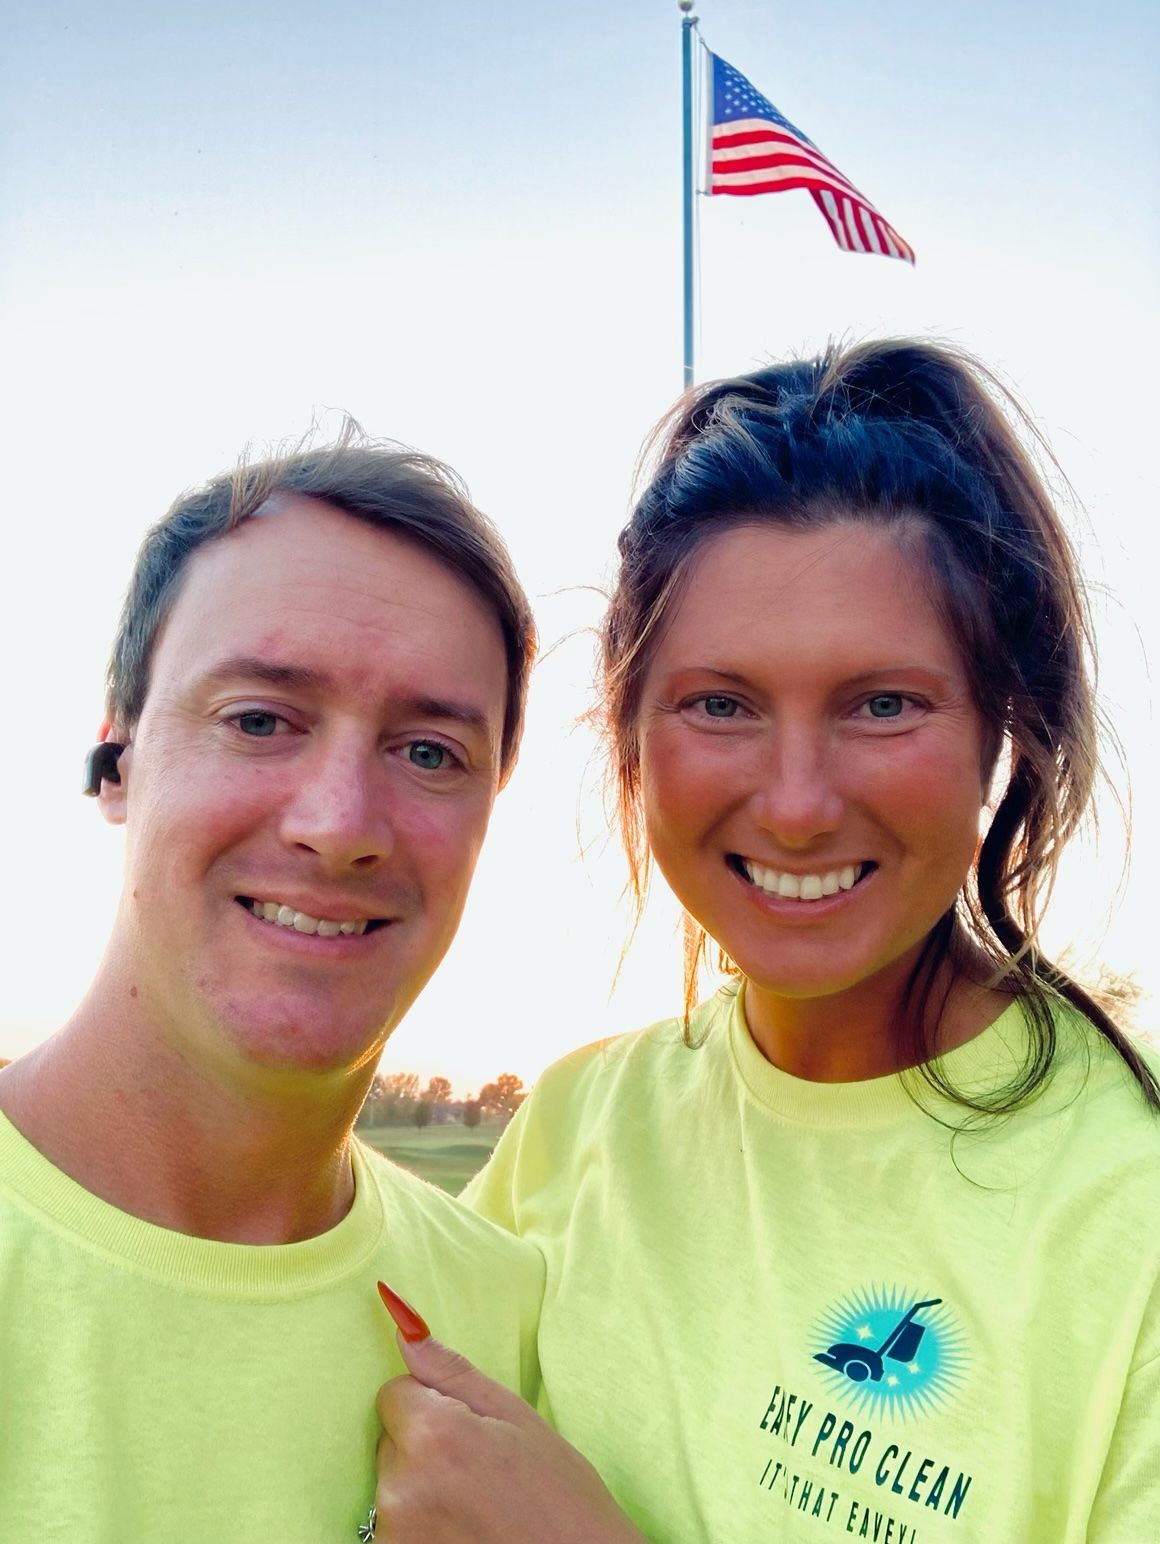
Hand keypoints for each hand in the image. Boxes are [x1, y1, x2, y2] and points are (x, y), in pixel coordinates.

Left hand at [374, 1285, 645, 1543]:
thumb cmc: (557, 1495)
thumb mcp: (515, 1418)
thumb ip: (451, 1373)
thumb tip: (403, 1329)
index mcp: (431, 1436)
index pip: (394, 1393)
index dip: (432, 1406)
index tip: (468, 1431)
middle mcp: (399, 1488)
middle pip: (391, 1441)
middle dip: (424, 1448)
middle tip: (478, 1472)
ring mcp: (394, 1534)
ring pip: (392, 1486)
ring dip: (420, 1490)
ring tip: (474, 1507)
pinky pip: (395, 1526)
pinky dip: (420, 1527)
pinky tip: (462, 1533)